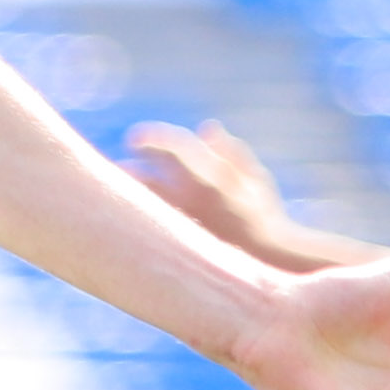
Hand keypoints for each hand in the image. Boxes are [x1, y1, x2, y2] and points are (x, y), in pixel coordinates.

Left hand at [127, 119, 290, 258]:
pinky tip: (130, 215)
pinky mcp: (180, 247)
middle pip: (145, 178)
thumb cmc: (263, 219)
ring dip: (127, 193)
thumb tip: (207, 126)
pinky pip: (149, 229)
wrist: (270, 264)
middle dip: (128, 170)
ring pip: (141, 204)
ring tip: (119, 187)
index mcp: (212, 175)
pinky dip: (137, 216)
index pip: (170, 148)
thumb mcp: (255, 180)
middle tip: (121, 165)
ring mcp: (184, 223)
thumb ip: (231, 151)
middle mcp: (194, 197)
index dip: (149, 139)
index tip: (134, 140)